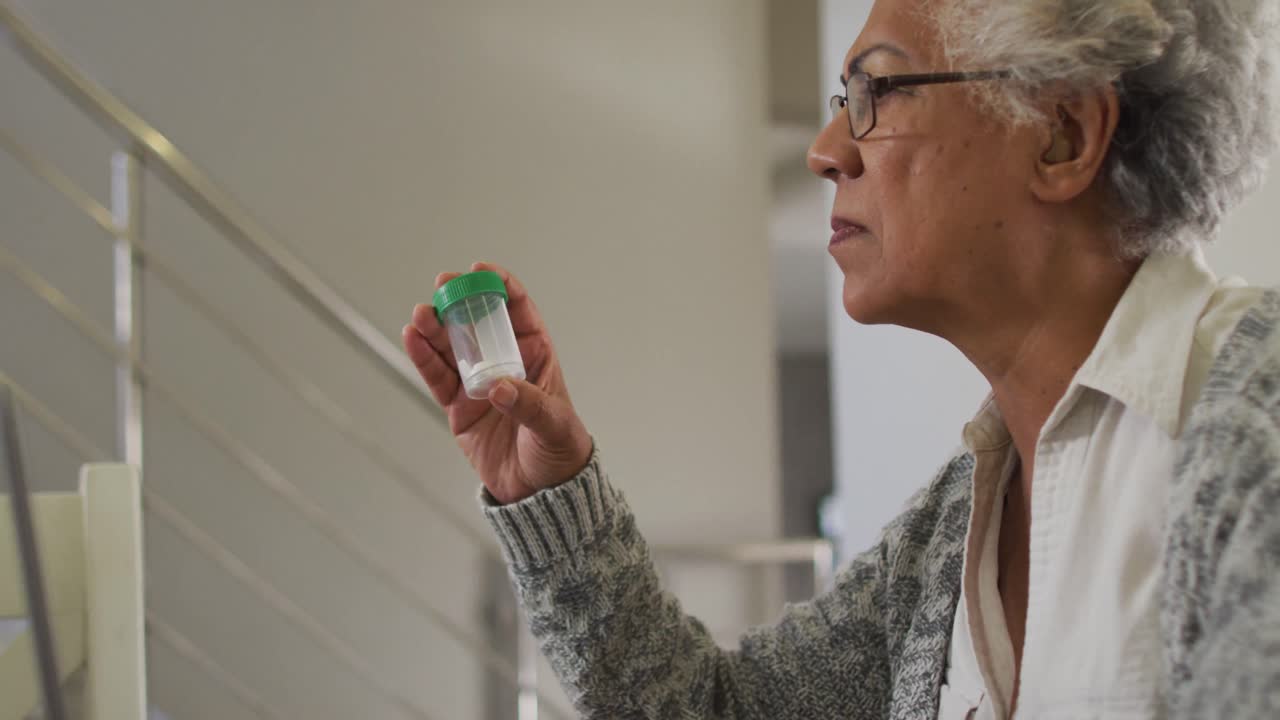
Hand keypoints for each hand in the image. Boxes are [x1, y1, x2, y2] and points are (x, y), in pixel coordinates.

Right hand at [402, 262, 592, 504]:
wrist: (541, 493)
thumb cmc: (560, 452)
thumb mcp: (553, 425)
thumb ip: (528, 404)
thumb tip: (498, 388)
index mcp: (536, 356)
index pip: (517, 310)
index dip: (500, 286)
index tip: (480, 270)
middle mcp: (504, 363)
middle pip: (478, 322)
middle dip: (459, 300)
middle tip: (442, 286)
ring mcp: (479, 383)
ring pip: (452, 346)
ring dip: (435, 327)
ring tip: (421, 314)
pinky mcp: (458, 406)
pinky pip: (438, 377)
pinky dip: (424, 357)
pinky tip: (412, 338)